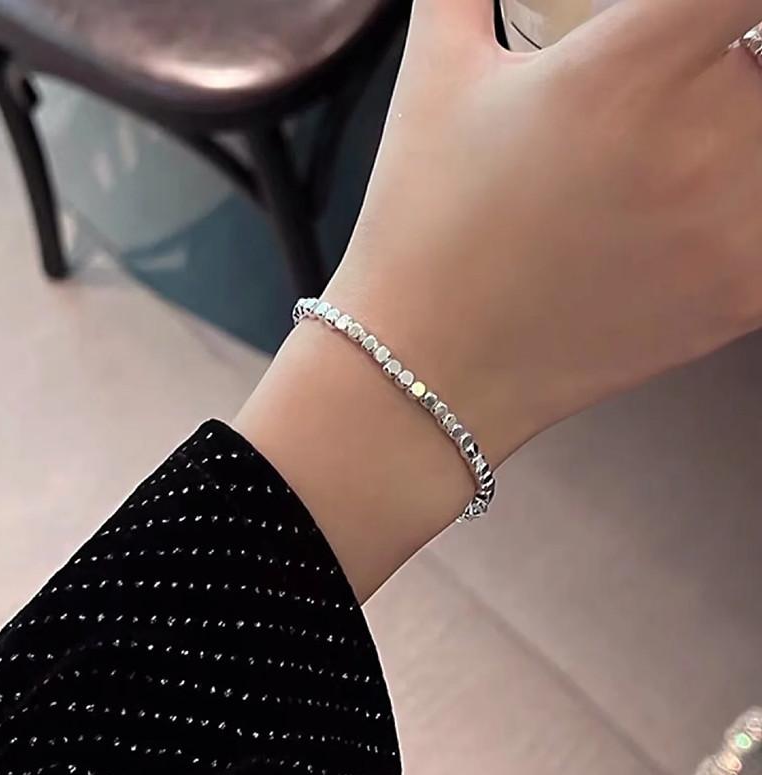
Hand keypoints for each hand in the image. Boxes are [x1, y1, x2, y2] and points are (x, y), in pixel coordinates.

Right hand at [238, 0, 761, 598]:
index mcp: (620, 75)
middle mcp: (698, 144)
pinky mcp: (746, 294)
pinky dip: (745, 205)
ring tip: (661, 168)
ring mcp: (734, 228)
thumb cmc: (423, 227)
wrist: (430, 360)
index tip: (709, 22)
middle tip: (651, 107)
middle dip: (721, 63)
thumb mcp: (433, 81)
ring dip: (740, 133)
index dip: (723, 4)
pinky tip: (681, 221)